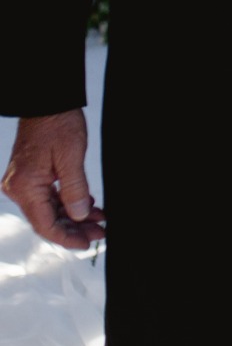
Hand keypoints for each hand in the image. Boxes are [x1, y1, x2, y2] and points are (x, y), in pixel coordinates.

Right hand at [2, 111, 105, 249]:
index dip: (67, 238)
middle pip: (47, 220)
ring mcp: (22, 182)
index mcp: (25, 187)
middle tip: (100, 231)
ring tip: (98, 219)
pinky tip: (86, 205)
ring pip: (48, 210)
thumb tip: (80, 217)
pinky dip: (66, 203)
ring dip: (73, 217)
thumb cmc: (57, 124)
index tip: (87, 243)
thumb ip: (75, 191)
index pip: (45, 225)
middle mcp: (18, 188)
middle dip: (74, 228)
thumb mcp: (72, 158)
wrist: (46, 102)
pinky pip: (47, 198)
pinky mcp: (29, 176)